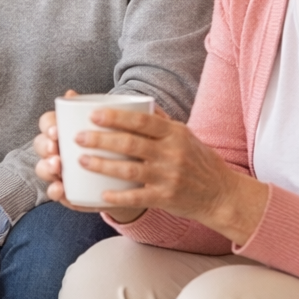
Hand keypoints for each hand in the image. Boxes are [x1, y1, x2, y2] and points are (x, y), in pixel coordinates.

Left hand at [45, 106, 266, 241]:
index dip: (116, 117)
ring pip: (129, 169)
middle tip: (76, 137)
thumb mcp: (185, 135)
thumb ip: (161, 121)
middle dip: (100, 139)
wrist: (221, 194)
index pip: (142, 121)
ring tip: (81, 160)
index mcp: (175, 134)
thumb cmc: (198, 161)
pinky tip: (101, 194)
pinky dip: (119, 196)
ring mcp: (169, 176)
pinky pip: (138, 197)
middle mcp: (172, 153)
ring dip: (102, 165)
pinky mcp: (166, 197)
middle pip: (130, 143)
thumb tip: (137, 101)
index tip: (92, 114)